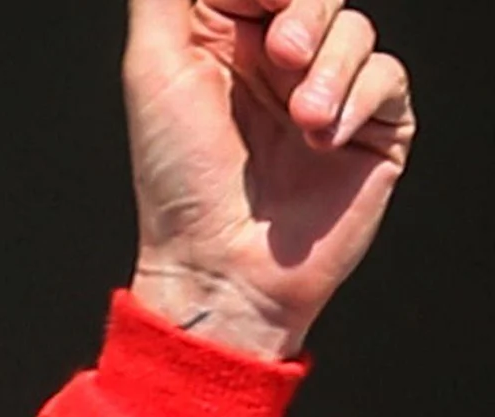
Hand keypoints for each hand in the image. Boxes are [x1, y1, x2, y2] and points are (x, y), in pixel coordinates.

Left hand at [125, 0, 414, 359]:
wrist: (222, 265)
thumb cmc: (180, 179)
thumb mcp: (153, 69)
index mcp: (225, 41)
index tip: (261, 2)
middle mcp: (279, 62)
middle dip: (307, 12)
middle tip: (282, 53)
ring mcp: (328, 91)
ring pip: (358, 28)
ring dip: (328, 69)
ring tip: (299, 120)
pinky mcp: (373, 124)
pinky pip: (388, 75)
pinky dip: (356, 101)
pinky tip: (322, 139)